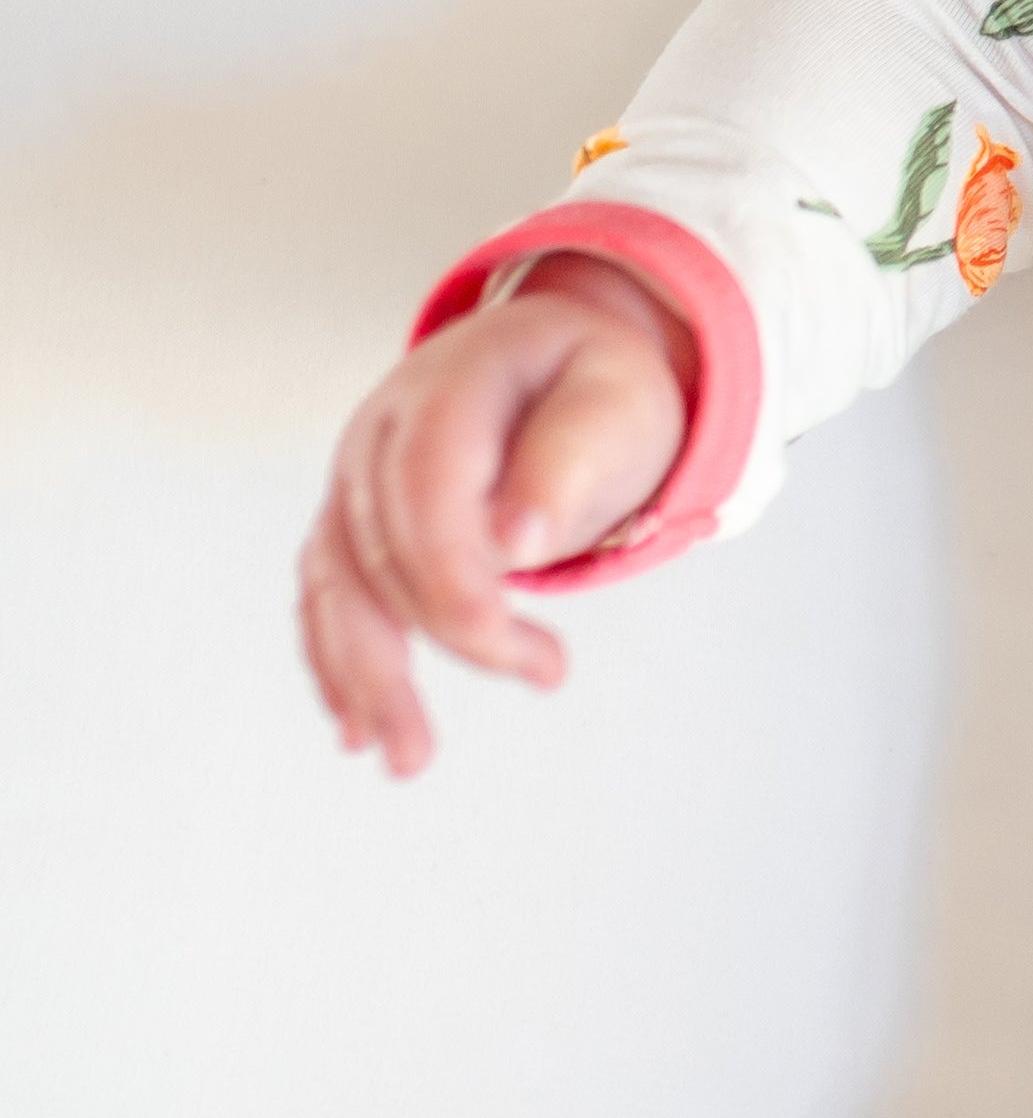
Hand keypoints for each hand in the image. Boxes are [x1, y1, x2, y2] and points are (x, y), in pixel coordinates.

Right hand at [295, 257, 695, 777]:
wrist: (557, 360)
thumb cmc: (596, 386)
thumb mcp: (618, 400)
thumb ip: (571, 456)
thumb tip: (516, 541)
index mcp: (452, 380)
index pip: (427, 478)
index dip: (452, 567)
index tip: (509, 640)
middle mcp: (381, 425)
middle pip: (386, 541)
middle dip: (447, 630)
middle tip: (545, 674)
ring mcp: (354, 475)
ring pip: (340, 584)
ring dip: (370, 676)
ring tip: (413, 757)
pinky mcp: (349, 521)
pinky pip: (328, 598)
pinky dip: (339, 663)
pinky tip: (358, 728)